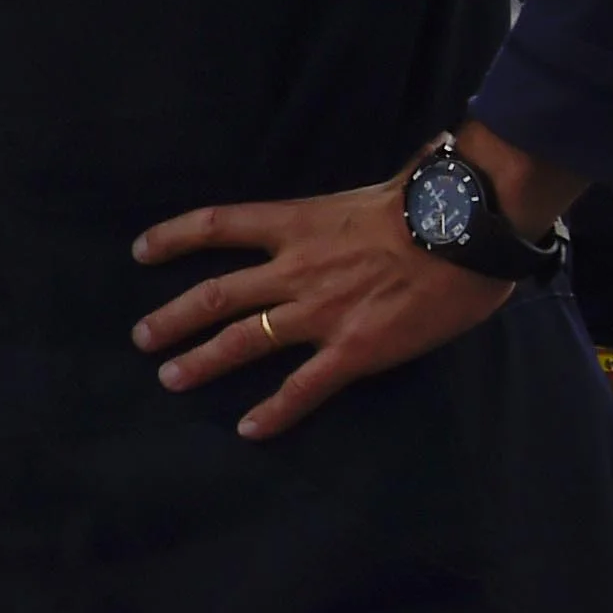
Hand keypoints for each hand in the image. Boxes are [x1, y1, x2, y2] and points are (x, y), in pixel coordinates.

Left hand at [131, 124, 578, 438]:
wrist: (470, 233)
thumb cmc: (433, 204)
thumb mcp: (371, 190)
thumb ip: (346, 204)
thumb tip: (366, 181)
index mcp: (296, 223)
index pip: (216, 224)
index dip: (172, 237)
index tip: (141, 251)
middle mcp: (294, 269)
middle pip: (214, 295)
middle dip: (172, 318)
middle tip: (142, 338)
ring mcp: (319, 312)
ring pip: (242, 341)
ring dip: (201, 362)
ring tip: (170, 379)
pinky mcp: (353, 350)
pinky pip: (302, 388)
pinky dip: (273, 412)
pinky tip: (248, 430)